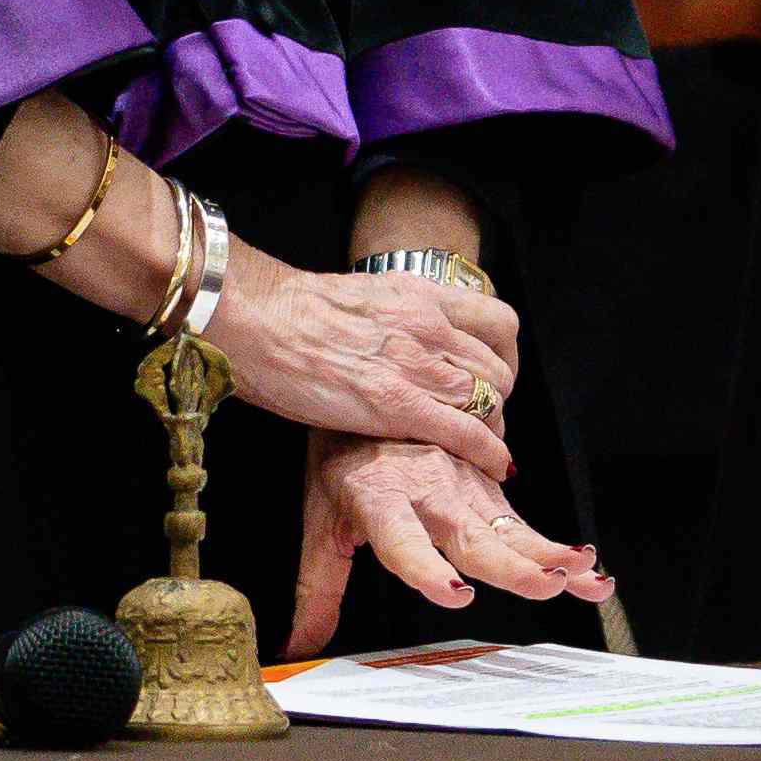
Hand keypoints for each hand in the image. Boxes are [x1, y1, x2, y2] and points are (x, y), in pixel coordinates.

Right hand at [204, 242, 517, 485]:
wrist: (256, 316)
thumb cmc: (287, 311)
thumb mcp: (360, 298)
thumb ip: (391, 318)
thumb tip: (394, 341)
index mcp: (419, 295)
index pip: (497, 322)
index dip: (504, 356)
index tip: (492, 376)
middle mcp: (428, 325)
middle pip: (498, 367)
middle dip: (499, 398)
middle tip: (484, 419)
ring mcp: (415, 363)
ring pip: (490, 399)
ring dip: (493, 426)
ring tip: (482, 445)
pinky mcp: (397, 403)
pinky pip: (465, 430)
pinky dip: (486, 450)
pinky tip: (492, 465)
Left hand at [293, 431, 604, 653]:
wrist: (370, 391)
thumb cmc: (342, 459)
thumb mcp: (320, 522)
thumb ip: (318, 588)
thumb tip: (298, 646)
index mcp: (379, 500)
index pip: (402, 540)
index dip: (426, 568)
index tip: (454, 591)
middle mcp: (428, 491)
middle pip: (471, 536)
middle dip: (512, 563)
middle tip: (548, 583)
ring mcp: (463, 484)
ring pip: (509, 528)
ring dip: (548, 554)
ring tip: (583, 575)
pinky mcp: (488, 484)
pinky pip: (524, 523)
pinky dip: (557, 547)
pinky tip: (590, 568)